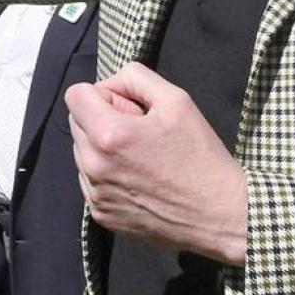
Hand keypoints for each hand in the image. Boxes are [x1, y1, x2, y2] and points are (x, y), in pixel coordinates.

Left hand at [66, 61, 247, 264]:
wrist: (219, 215)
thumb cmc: (201, 156)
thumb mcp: (177, 100)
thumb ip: (135, 78)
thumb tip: (110, 84)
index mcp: (108, 134)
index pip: (75, 95)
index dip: (102, 94)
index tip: (128, 108)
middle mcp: (93, 166)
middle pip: (76, 123)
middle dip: (101, 119)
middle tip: (139, 132)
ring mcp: (95, 194)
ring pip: (81, 153)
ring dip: (102, 148)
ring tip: (141, 158)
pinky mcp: (101, 215)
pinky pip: (90, 181)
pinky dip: (107, 174)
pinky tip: (139, 179)